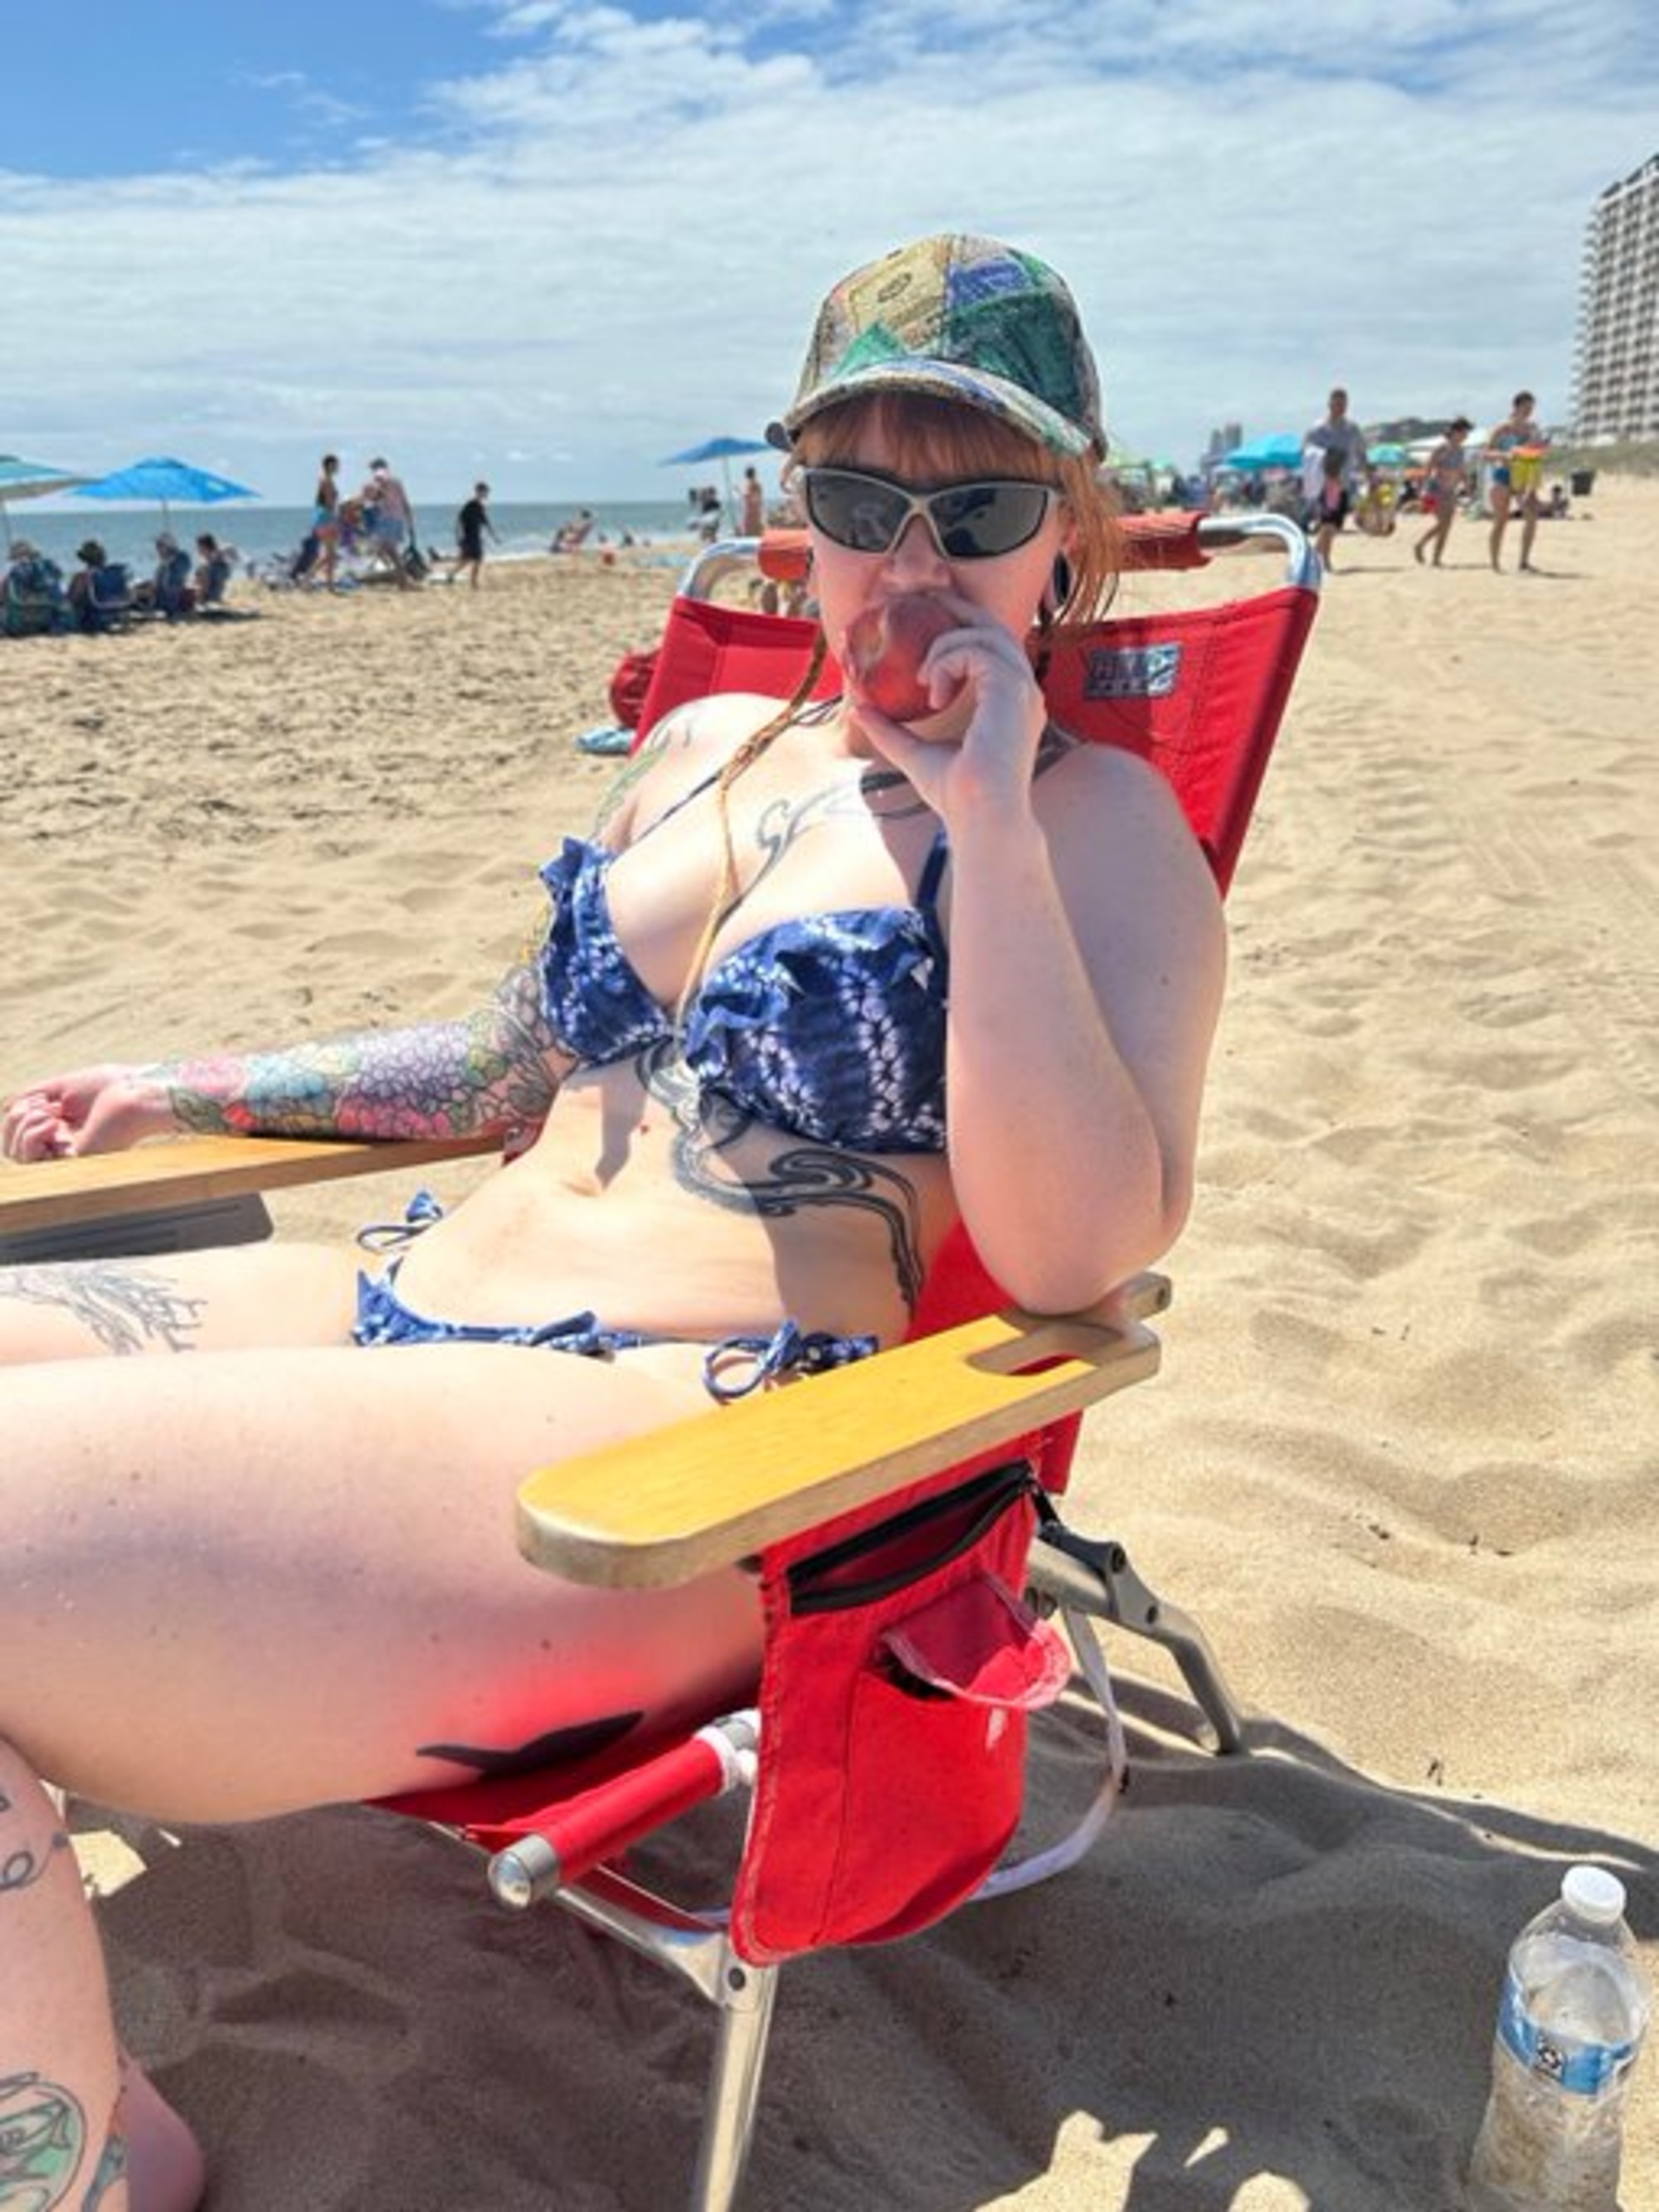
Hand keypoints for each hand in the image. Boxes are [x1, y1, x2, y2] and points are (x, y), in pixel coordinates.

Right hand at [1, 1064, 175, 1161]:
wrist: (136, 1093)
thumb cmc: (109, 1087)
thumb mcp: (62, 1087)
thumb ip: (34, 1096)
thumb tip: (7, 1108)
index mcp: (60, 1133)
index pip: (19, 1136)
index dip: (18, 1116)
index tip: (44, 1099)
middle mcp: (61, 1149)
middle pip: (12, 1148)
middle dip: (16, 1120)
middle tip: (46, 1105)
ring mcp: (66, 1158)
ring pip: (17, 1155)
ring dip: (23, 1125)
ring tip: (51, 1111)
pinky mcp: (71, 1163)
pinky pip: (30, 1157)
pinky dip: (32, 1133)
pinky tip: (53, 1121)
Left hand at [840, 594, 1046, 825]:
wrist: (979, 817)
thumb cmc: (956, 796)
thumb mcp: (915, 754)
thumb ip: (890, 730)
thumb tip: (858, 710)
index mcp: (1009, 702)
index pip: (993, 646)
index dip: (963, 625)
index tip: (929, 618)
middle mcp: (1022, 691)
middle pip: (996, 626)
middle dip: (958, 608)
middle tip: (922, 600)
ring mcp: (1022, 689)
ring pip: (985, 634)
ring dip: (945, 647)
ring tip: (923, 680)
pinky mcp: (1012, 690)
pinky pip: (976, 651)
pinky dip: (946, 661)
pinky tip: (931, 689)